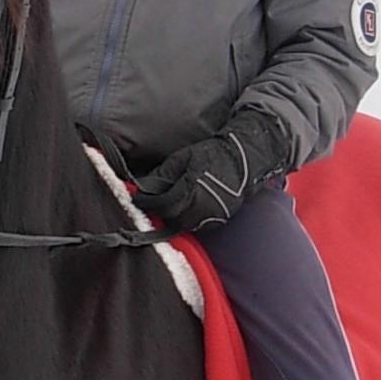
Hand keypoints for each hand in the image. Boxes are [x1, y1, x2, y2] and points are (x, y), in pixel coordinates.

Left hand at [133, 111, 288, 231]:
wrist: (243, 159)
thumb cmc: (212, 154)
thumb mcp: (182, 158)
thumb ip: (162, 174)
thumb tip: (144, 186)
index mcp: (190, 191)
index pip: (161, 204)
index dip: (146, 202)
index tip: (137, 198)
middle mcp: (201, 208)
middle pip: (171, 218)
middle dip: (159, 210)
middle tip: (150, 201)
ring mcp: (212, 216)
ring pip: (184, 224)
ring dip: (173, 217)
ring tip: (166, 204)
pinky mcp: (220, 219)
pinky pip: (198, 225)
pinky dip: (188, 219)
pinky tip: (184, 208)